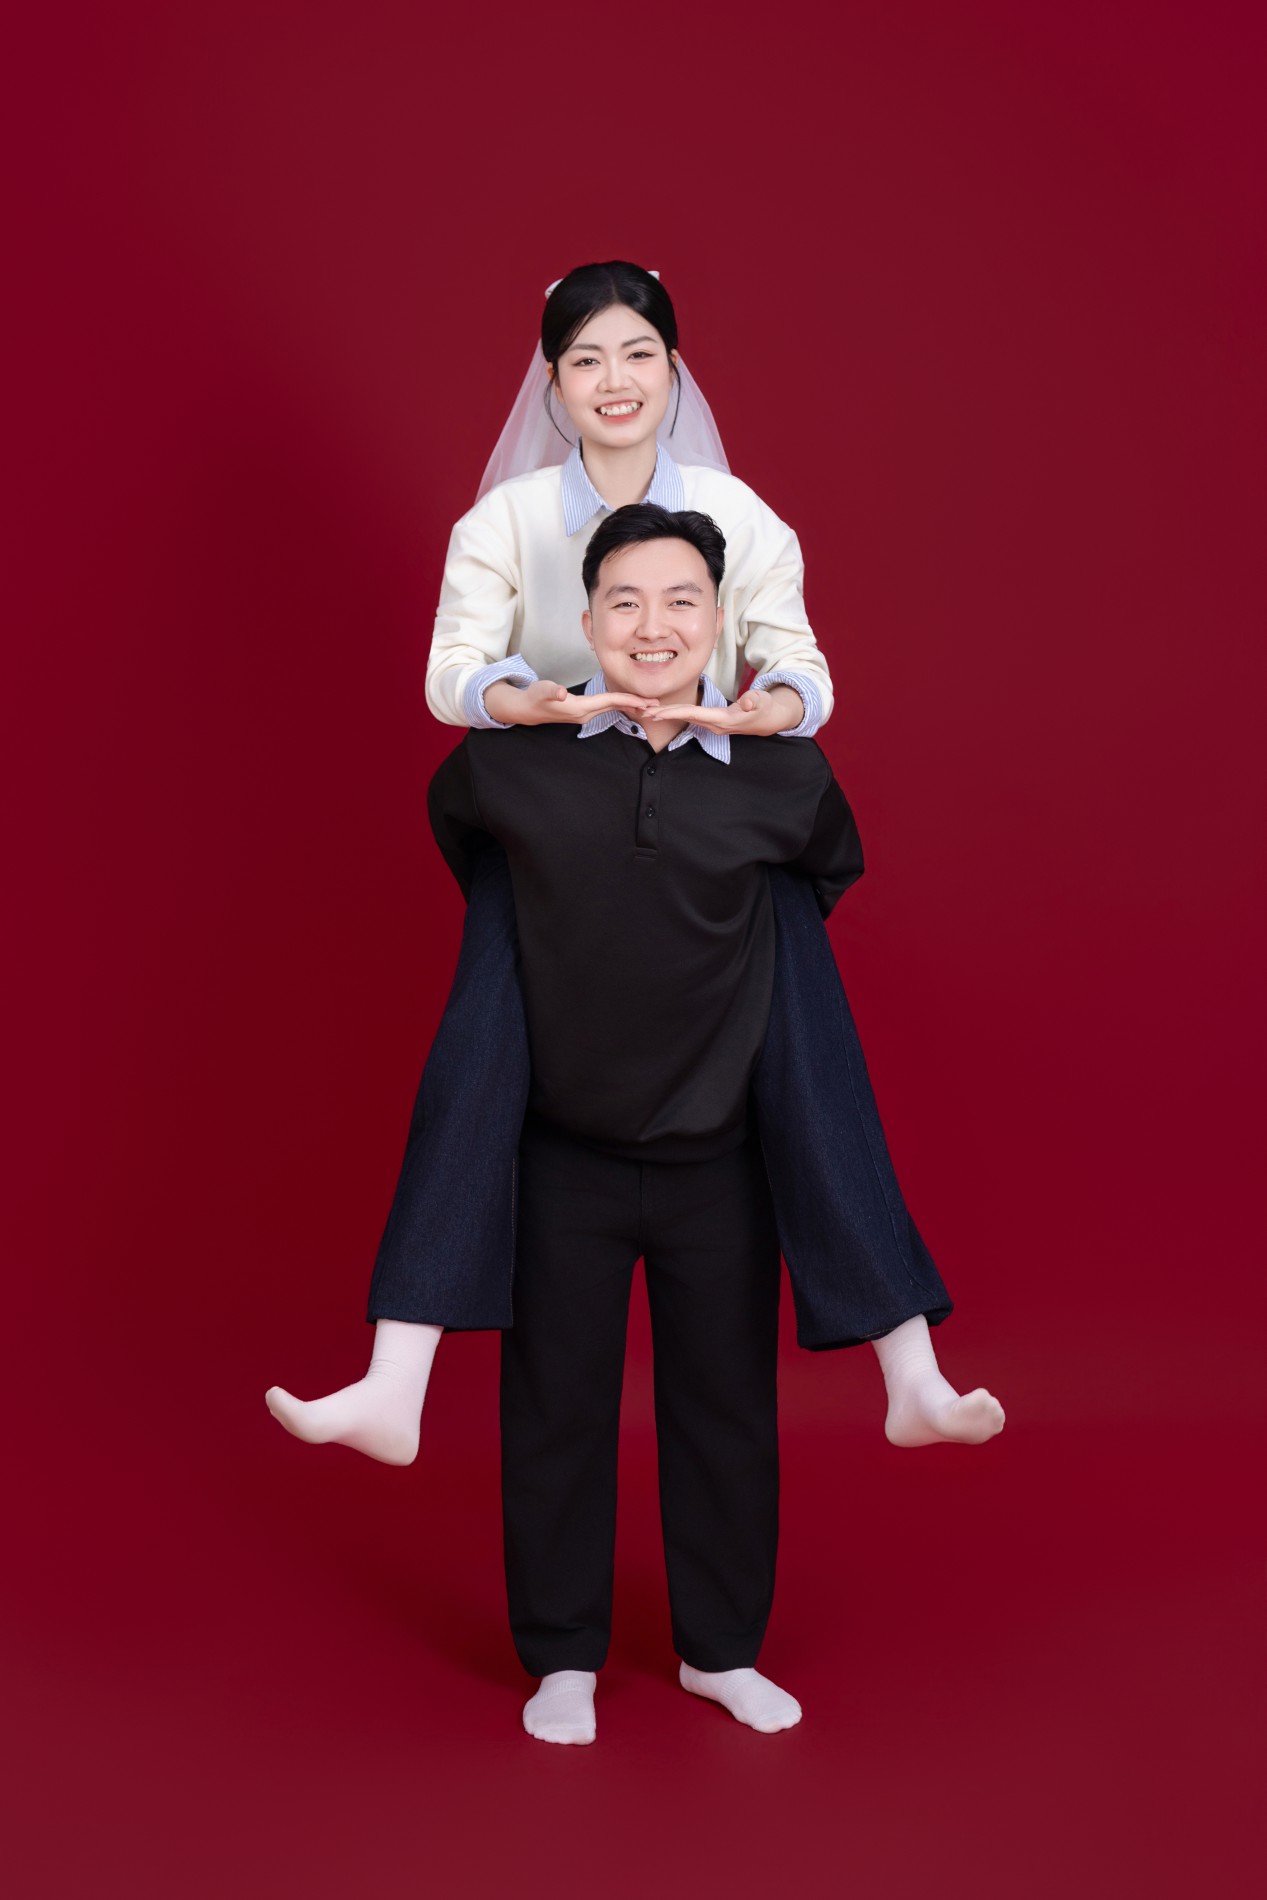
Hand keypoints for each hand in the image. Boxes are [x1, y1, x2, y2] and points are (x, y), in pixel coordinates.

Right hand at [483, 678, 660, 726]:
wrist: (527, 709)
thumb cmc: (535, 698)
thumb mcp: (541, 691)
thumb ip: (551, 692)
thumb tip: (560, 694)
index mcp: (581, 708)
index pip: (611, 702)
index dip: (630, 700)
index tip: (648, 702)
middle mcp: (586, 713)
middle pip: (617, 707)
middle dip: (638, 705)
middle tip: (659, 705)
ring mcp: (586, 714)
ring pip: (614, 709)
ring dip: (631, 707)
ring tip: (650, 706)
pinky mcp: (584, 712)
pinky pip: (608, 708)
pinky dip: (621, 706)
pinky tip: (630, 704)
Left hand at [645, 684, 802, 736]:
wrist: (769, 719)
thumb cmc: (764, 707)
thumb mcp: (762, 702)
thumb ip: (755, 701)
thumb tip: (748, 703)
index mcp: (723, 719)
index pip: (694, 714)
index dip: (675, 712)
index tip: (656, 712)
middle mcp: (715, 725)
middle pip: (685, 718)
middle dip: (664, 715)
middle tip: (642, 711)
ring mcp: (713, 725)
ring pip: (686, 719)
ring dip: (667, 715)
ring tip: (647, 711)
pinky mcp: (712, 722)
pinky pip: (690, 718)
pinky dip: (676, 714)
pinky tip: (664, 712)